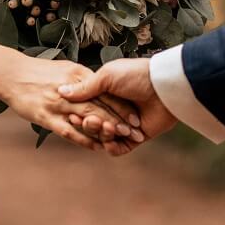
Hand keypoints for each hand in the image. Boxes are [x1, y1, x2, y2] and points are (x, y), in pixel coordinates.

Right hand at [0, 56, 142, 154]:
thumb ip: (84, 79)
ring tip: (119, 140)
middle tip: (134, 132)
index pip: (105, 93)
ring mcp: (59, 104)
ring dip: (105, 131)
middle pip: (101, 107)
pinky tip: (96, 147)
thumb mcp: (66, 68)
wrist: (9, 71)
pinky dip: (84, 140)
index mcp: (79, 74)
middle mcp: (72, 89)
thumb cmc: (37, 69)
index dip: (120, 106)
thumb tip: (101, 88)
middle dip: (119, 121)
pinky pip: (69, 132)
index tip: (135, 117)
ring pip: (88, 120)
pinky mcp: (46, 117)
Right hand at [60, 58, 176, 154]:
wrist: (163, 86)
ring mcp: (126, 124)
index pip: (87, 109)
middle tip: (90, 120)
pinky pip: (119, 148)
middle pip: (94, 125)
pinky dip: (112, 147)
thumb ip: (85, 88)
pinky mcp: (136, 137)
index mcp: (107, 95)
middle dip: (89, 125)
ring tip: (104, 126)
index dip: (79, 113)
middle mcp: (115, 110)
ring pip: (105, 138)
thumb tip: (61, 91)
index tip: (72, 113)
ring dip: (101, 134)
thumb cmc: (137, 75)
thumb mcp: (106, 76)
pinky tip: (110, 142)